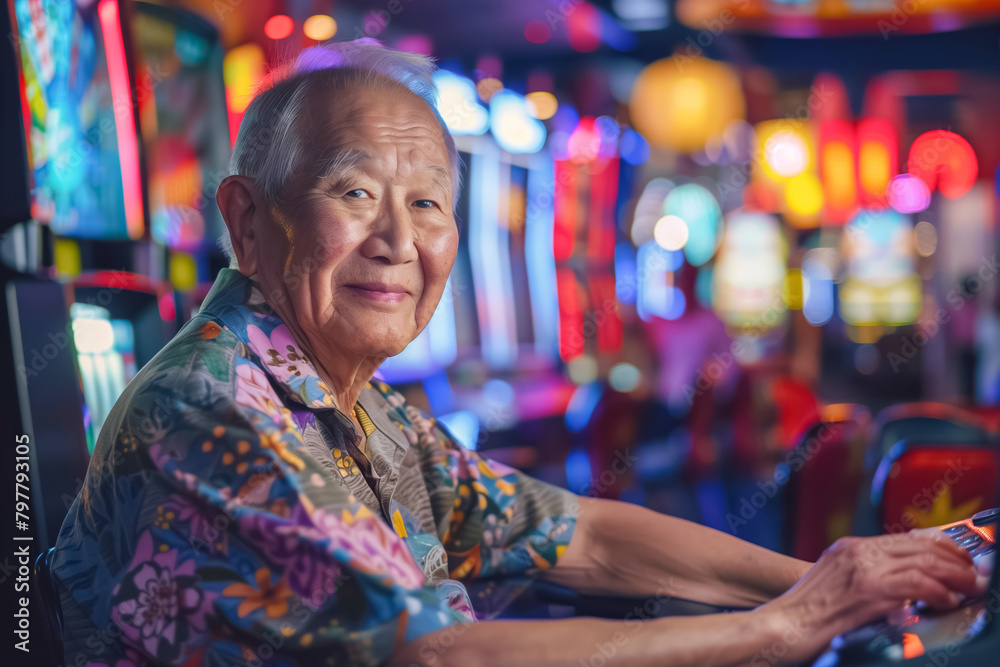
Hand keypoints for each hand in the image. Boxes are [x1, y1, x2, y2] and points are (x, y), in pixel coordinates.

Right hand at [752, 531, 987, 663]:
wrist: (780, 627)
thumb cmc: (804, 616)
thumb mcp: (836, 586)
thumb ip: (866, 579)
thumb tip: (906, 588)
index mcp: (849, 548)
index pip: (907, 538)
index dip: (942, 546)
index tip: (962, 560)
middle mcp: (856, 551)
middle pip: (920, 545)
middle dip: (955, 560)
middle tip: (975, 576)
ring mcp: (861, 569)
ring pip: (924, 561)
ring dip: (955, 575)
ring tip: (971, 588)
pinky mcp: (867, 591)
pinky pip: (916, 583)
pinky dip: (938, 590)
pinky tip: (947, 601)